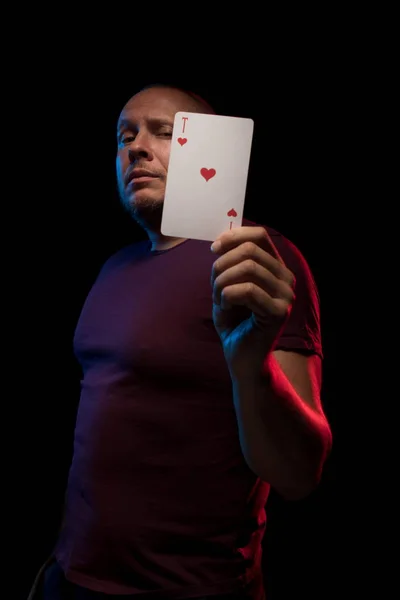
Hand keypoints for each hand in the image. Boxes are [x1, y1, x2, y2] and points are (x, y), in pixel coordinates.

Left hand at [210, 226, 295, 378]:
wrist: (241, 357)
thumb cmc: (234, 321)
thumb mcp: (228, 285)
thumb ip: (229, 263)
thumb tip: (220, 240)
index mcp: (276, 269)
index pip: (260, 236)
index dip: (234, 236)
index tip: (213, 249)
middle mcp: (286, 279)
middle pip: (250, 251)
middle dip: (222, 265)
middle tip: (214, 286)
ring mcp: (286, 295)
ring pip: (247, 268)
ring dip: (222, 282)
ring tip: (219, 299)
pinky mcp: (279, 312)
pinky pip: (247, 290)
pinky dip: (227, 296)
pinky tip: (225, 307)